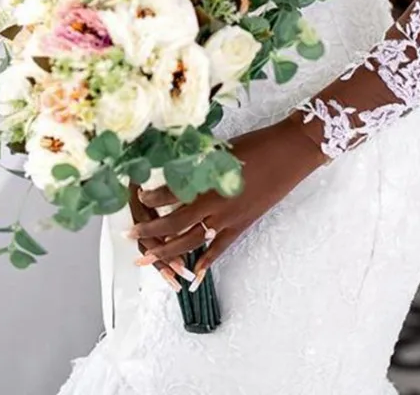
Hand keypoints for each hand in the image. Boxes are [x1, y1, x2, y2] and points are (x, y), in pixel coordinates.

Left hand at [125, 114, 326, 282]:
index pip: (170, 194)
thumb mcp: (222, 150)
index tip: (137, 196)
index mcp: (208, 180)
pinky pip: (220, 249)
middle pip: (175, 223)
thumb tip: (176, 167)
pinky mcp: (243, 225)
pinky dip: (205, 264)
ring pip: (192, 242)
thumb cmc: (257, 143)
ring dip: (168, 252)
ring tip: (148, 259)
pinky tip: (192, 277)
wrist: (289, 152)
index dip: (150, 198)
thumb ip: (199, 163)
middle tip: (130, 236)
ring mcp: (229, 218)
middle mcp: (216, 203)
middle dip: (149, 231)